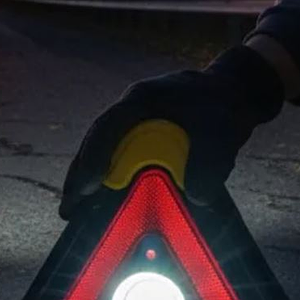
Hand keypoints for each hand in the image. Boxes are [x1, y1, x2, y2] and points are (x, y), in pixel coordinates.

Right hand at [59, 45, 283, 218]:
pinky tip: (100, 199)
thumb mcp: (222, 130)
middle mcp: (131, 110)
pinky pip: (116, 157)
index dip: (95, 156)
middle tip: (68, 209)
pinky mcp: (140, 136)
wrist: (231, 90)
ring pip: (101, 150)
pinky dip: (107, 178)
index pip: (109, 126)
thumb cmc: (222, 103)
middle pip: (95, 142)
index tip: (88, 185)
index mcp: (143, 100)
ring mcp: (133, 122)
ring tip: (74, 209)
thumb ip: (211, 161)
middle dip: (80, 175)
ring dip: (87, 178)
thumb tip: (197, 196)